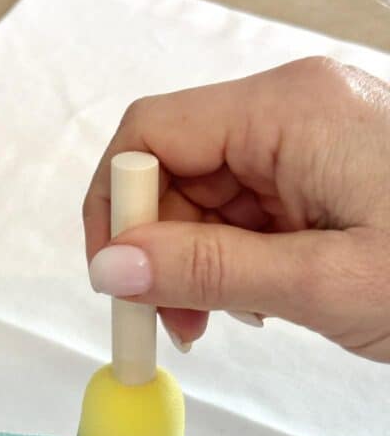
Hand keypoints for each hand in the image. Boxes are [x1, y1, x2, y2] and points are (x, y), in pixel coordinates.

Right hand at [83, 57, 389, 360]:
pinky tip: (257, 298)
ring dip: (191, 260)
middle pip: (173, 167)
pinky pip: (242, 209)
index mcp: (289, 111)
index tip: (112, 280)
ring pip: (202, 195)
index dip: (116, 205)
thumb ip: (209, 269)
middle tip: (167, 324)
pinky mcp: (318, 174)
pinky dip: (229, 258)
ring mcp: (306, 141)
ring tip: (220, 317)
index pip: (151, 133)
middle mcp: (291, 112)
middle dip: (154, 246)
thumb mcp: (324, 281)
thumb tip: (110, 268)